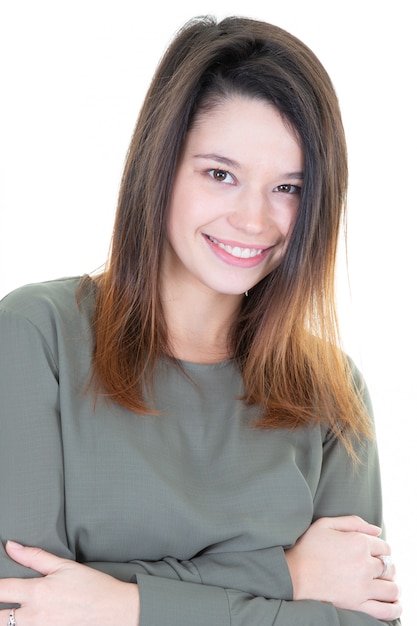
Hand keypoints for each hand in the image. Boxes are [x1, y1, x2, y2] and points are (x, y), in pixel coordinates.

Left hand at [0, 541, 139, 625]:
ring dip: (10, 618)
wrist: (114, 610)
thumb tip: (11, 546)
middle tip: (3, 600)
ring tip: (12, 610)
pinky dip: (24, 625)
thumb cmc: (91, 585)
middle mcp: (34, 616)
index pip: (1, 589)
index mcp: (38, 592)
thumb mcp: (64, 565)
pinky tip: (29, 618)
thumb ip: (34, 556)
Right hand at [285, 515, 401, 621]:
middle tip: (375, 568)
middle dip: (385, 566)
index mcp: (359, 542)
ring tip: (383, 584)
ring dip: (391, 584)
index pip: (384, 547)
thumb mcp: (326, 524)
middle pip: (389, 566)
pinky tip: (393, 603)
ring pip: (392, 588)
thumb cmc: (306, 547)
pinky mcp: (358, 605)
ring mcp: (363, 586)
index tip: (371, 552)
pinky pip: (386, 610)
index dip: (379, 549)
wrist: (292, 575)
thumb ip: (353, 522)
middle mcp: (365, 564)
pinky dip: (394, 607)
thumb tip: (377, 529)